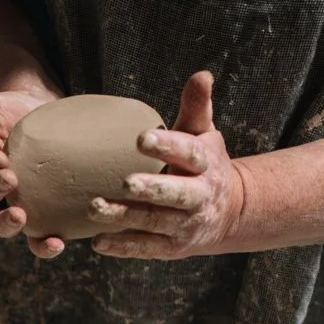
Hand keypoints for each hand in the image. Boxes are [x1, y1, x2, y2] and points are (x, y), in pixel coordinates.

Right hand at [0, 89, 61, 257]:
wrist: (41, 113)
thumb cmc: (8, 111)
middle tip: (10, 177)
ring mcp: (9, 207)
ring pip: (1, 224)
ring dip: (8, 223)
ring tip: (20, 216)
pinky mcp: (37, 216)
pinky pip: (35, 238)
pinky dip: (43, 245)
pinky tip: (55, 243)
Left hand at [88, 71, 245, 258]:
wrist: (229, 213)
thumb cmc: (204, 164)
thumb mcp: (204, 134)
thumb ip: (196, 107)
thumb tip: (201, 74)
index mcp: (206, 164)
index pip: (189, 153)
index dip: (167, 146)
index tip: (142, 138)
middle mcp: (199, 197)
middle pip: (176, 195)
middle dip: (152, 189)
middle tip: (125, 182)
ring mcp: (185, 225)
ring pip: (154, 223)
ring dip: (125, 217)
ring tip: (94, 208)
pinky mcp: (171, 248)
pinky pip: (146, 248)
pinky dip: (122, 247)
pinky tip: (98, 242)